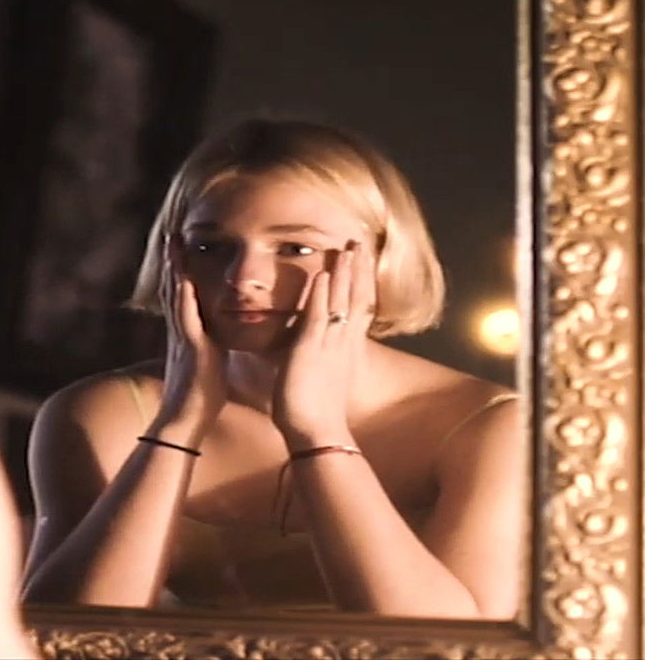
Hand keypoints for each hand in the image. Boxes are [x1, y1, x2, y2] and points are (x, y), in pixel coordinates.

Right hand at [150, 235, 226, 445]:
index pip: (182, 297)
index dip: (180, 273)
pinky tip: (183, 277)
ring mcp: (183, 338)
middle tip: (172, 235)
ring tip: (174, 244)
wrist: (186, 421)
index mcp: (187, 336)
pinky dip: (183, 294)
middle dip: (173, 261)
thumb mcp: (209, 368)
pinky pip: (185, 316)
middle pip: (175, 288)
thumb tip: (218, 345)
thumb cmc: (200, 400)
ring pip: (176, 295)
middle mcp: (181, 332)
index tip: (181, 251)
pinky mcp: (191, 347)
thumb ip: (211, 351)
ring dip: (174, 268)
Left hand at [273, 240, 375, 449]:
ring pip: (342, 301)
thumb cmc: (315, 411)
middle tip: (360, 242)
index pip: (359, 308)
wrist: (317, 433)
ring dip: (345, 272)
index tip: (363, 261)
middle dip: (359, 269)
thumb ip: (321, 358)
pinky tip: (325, 274)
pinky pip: (319, 316)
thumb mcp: (323, 377)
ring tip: (348, 247)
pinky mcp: (310, 350)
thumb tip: (316, 350)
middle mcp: (343, 343)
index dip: (362, 283)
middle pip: (357, 298)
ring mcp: (329, 345)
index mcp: (346, 349)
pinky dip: (323, 294)